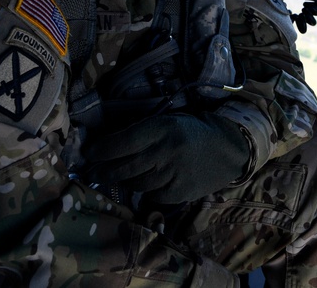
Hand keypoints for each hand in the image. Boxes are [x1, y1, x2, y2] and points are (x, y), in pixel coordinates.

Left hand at [83, 113, 250, 203]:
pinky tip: (151, 181)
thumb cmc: (190, 131)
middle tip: (92, 171)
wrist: (227, 149)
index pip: (121, 143)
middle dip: (104, 170)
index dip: (101, 150)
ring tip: (123, 175)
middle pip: (124, 167)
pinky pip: (151, 195)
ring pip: (135, 183)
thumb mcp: (167, 121)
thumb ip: (140, 133)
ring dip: (126, 180)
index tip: (89, 152)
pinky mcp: (179, 193)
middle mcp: (165, 152)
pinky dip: (147, 190)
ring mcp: (172, 175)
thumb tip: (106, 145)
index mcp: (161, 128)